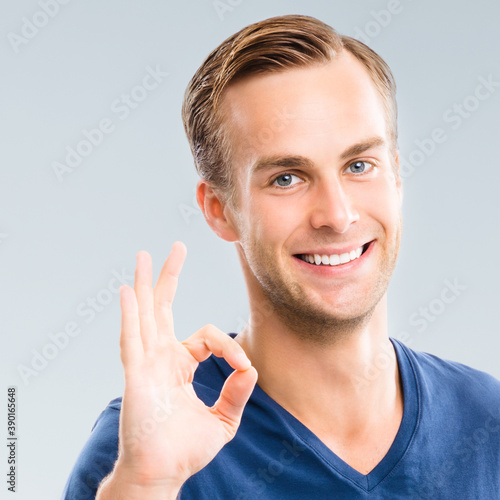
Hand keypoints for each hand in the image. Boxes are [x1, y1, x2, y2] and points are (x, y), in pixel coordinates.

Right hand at [114, 241, 257, 489]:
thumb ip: (236, 393)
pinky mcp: (135, 375)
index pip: (207, 336)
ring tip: (142, 256)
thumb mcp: (222, 419)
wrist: (163, 474)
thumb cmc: (186, 449)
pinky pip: (132, 339)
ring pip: (144, 314)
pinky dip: (129, 314)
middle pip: (163, 307)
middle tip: (175, 247)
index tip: (244, 369)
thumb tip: (251, 369)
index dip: (229, 347)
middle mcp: (161, 357)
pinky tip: (128, 291)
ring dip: (143, 284)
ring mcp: (146, 363)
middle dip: (169, 276)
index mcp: (180, 364)